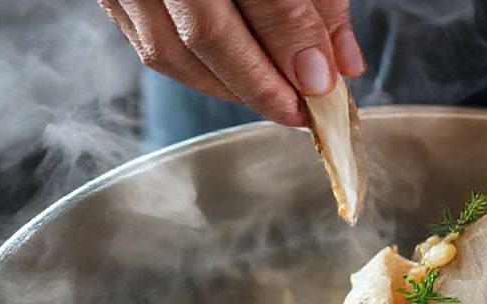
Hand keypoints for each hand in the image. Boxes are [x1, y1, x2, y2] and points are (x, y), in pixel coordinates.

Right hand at [98, 0, 365, 126]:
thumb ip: (317, 0)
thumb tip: (339, 63)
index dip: (294, 48)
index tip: (324, 85)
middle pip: (206, 34)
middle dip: (260, 84)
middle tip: (300, 110)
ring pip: (168, 51)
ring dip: (226, 87)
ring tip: (271, 96)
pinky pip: (148, 44)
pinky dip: (195, 70)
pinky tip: (232, 75)